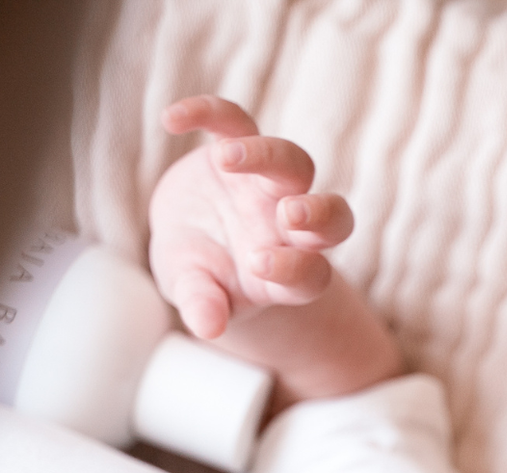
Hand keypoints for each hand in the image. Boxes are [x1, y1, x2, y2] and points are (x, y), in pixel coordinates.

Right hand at [148, 95, 352, 340]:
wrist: (191, 244)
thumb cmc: (203, 278)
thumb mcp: (197, 293)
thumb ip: (205, 305)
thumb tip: (206, 326)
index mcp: (290, 271)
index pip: (312, 275)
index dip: (294, 269)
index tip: (258, 265)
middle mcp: (291, 228)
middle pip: (333, 216)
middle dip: (319, 215)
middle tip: (290, 215)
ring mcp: (270, 185)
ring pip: (295, 162)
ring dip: (270, 157)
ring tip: (226, 159)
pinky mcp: (241, 148)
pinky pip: (236, 122)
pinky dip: (209, 114)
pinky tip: (173, 120)